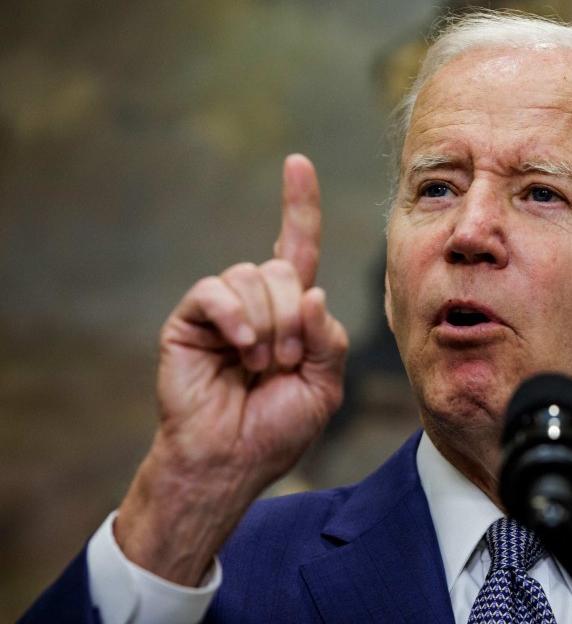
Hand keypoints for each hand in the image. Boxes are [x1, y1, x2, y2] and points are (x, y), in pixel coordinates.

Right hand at [116, 155, 348, 584]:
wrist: (232, 460)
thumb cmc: (277, 428)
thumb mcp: (325, 385)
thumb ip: (329, 337)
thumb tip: (310, 292)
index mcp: (290, 312)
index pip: (296, 247)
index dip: (299, 207)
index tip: (298, 164)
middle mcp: (256, 302)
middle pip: (283, 270)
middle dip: (294, 319)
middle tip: (286, 364)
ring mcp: (222, 309)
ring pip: (253, 278)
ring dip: (269, 327)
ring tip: (261, 366)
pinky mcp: (191, 320)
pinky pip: (216, 291)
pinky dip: (236, 317)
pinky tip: (241, 349)